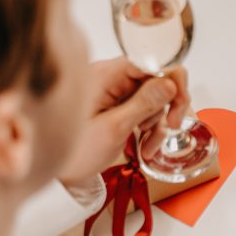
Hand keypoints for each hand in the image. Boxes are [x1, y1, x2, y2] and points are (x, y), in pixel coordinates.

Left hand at [57, 58, 191, 185]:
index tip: (178, 104)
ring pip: (154, 97)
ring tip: (147, 146)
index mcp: (106, 75)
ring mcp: (114, 91)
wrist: (56, 174)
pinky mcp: (116, 104)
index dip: (171, 80)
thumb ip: (143, 104)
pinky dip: (149, 126)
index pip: (151, 61)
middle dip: (168, 104)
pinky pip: (144, 108)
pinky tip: (144, 144)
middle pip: (156, 78)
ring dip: (158, 122)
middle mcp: (111, 77)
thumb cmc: (76, 152)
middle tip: (170, 126)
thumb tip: (170, 83)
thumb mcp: (114, 129)